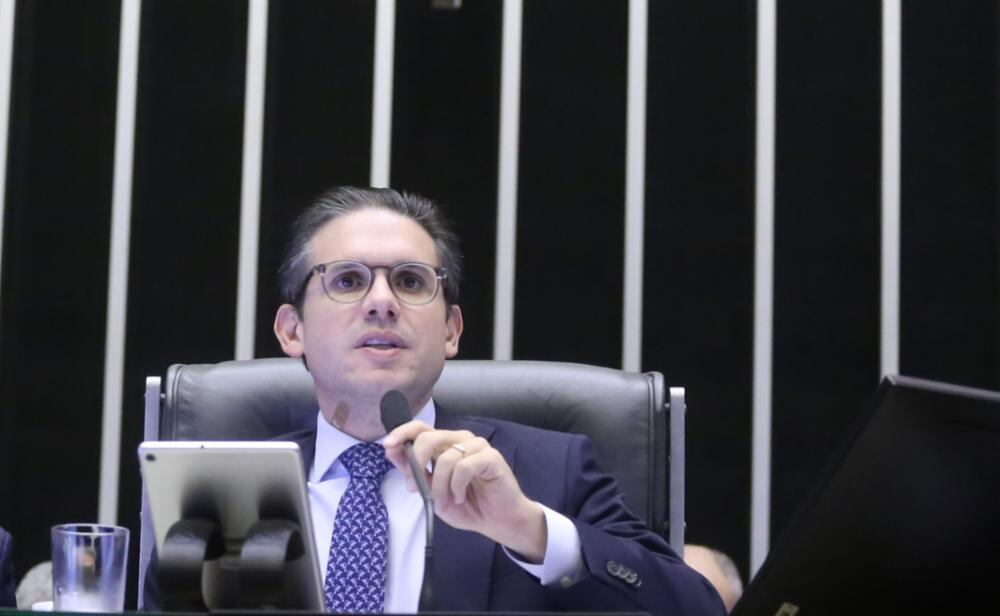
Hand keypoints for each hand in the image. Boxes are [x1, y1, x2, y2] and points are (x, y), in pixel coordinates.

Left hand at [383, 421, 546, 561]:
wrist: (497, 521)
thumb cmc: (466, 505)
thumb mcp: (432, 492)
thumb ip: (415, 472)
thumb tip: (393, 452)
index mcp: (444, 445)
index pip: (420, 428)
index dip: (402, 432)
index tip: (388, 445)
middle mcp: (459, 440)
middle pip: (428, 437)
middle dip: (416, 464)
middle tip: (415, 487)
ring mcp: (476, 446)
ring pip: (446, 457)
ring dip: (440, 485)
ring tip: (446, 501)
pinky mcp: (491, 456)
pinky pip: (464, 466)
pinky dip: (457, 486)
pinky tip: (460, 496)